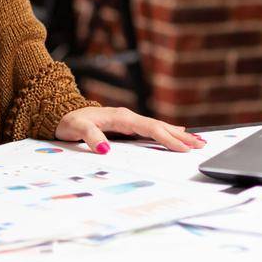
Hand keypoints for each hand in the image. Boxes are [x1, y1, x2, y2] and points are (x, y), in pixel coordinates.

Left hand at [54, 106, 205, 153]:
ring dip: (177, 134)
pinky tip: (176, 133)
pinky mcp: (126, 125)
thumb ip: (91, 137)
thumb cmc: (69, 121)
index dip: (168, 138)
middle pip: (159, 126)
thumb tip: (105, 150)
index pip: (150, 128)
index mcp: (121, 117)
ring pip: (157, 127)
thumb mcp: (76, 128)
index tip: (184, 147)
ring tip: (197, 140)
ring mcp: (128, 120)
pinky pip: (151, 128)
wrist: (60, 112)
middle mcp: (127, 117)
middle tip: (201, 145)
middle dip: (181, 136)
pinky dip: (166, 132)